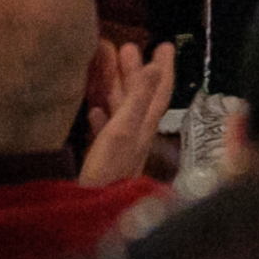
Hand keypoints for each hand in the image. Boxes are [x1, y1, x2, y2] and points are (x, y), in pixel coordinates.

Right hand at [81, 37, 174, 184]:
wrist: (93, 214)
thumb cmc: (108, 172)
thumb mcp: (123, 130)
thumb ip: (138, 99)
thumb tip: (154, 66)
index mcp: (145, 124)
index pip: (159, 89)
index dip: (163, 67)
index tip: (165, 44)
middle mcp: (137, 133)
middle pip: (139, 95)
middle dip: (135, 70)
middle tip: (127, 47)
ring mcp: (121, 147)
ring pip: (121, 109)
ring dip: (116, 87)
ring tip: (106, 67)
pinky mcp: (105, 159)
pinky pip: (105, 130)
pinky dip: (101, 115)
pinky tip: (93, 110)